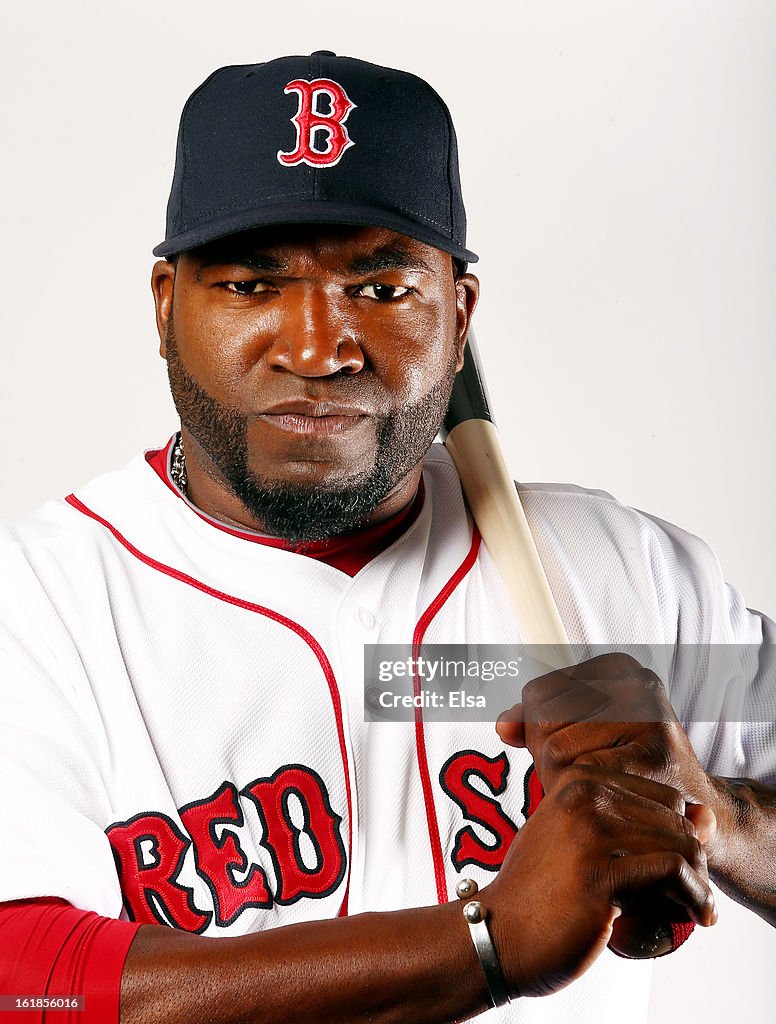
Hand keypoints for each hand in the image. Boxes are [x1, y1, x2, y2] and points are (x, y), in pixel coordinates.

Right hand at [483, 763, 715, 996]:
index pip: (663, 795)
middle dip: (695, 858)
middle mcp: (583, 796)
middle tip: (691, 895)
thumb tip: (706, 816)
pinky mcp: (599, 873)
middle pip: (675, 818)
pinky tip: (698, 915)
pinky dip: (696, 896)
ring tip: (696, 907)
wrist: (497, 933)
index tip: (682, 868)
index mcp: (578, 780)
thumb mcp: (586, 845)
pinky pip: (672, 872)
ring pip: (680, 842)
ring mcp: (590, 832)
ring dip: (700, 881)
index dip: (681, 832)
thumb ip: (639, 826)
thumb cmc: (542, 893)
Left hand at [495, 653, 717, 846]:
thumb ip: (537, 721)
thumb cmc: (624, 768)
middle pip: (543, 719)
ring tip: (593, 789)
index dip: (536, 730)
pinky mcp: (654, 758)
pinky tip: (604, 804)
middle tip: (578, 776)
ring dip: (559, 781)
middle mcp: (637, 682)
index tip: (568, 750)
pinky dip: (581, 798)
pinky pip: (581, 778)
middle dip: (545, 757)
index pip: (537, 694)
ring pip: (555, 749)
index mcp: (617, 667)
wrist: (689, 811)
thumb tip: (502, 725)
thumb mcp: (581, 732)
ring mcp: (649, 717)